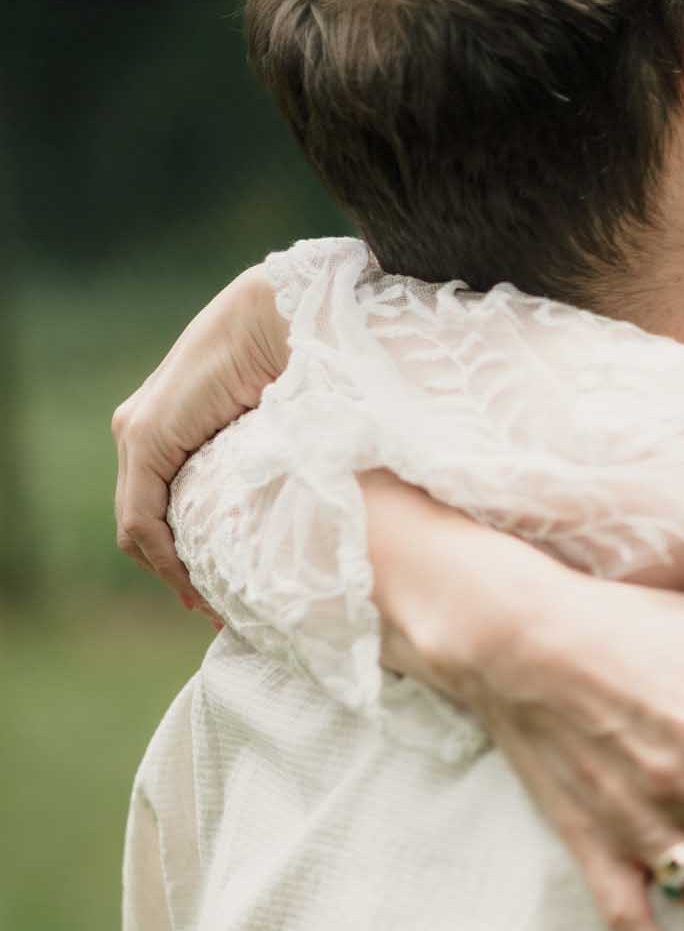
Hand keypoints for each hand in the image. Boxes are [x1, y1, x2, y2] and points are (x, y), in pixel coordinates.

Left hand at [112, 265, 289, 608]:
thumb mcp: (272, 432)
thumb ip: (260, 466)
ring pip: (138, 529)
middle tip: (214, 612)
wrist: (284, 318)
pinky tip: (197, 583)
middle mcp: (140, 430)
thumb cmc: (299, 365)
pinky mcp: (145, 437)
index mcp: (168, 426)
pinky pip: (142, 519)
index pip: (159, 510)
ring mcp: (137, 433)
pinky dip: (167, 558)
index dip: (183, 559)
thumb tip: (291, 515)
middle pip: (144, 525)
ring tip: (211, 608)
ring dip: (172, 574)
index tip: (220, 596)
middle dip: (176, 574)